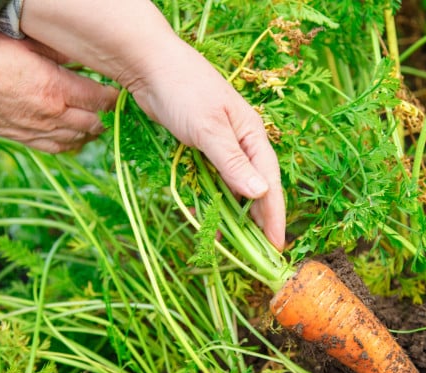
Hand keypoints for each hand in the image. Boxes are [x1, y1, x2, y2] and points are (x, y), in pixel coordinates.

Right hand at [0, 32, 117, 152]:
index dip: (112, 96)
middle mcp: (51, 114)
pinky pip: (55, 148)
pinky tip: (74, 138)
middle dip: (105, 115)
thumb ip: (59, 52)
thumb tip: (82, 55)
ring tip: (95, 122)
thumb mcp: (26, 42)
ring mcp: (36, 129)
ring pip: (77, 140)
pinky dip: (70, 144)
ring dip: (90, 132)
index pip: (100, 99)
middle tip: (108, 106)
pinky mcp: (21, 138)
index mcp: (55, 87)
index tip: (116, 90)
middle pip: (94, 123)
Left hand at [20, 0, 285, 248]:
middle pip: (255, 188)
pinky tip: (206, 217)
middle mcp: (241, 142)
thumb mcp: (209, 129)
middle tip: (259, 253)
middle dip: (258, 220)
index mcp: (252, 135)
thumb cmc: (184, 90)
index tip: (276, 245)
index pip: (269, 182)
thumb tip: (259, 194)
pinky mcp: (200, 147)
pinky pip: (211, 181)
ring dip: (234, 214)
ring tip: (234, 244)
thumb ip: (233, 163)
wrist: (149, 66)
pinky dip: (211, 200)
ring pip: (233, 187)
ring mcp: (221, 145)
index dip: (274, 215)